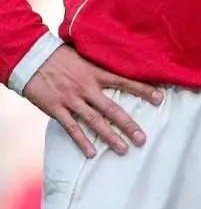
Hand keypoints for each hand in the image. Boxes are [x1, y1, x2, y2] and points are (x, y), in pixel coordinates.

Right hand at [23, 45, 162, 157]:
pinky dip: (82, 141)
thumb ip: (100, 63)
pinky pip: (71, 128)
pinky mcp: (56, 109)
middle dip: (128, 124)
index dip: (143, 89)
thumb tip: (119, 61)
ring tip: (124, 149)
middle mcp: (87, 87)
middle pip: (112, 108)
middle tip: (143, 138)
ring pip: (94, 121)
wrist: (32, 58)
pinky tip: (92, 153)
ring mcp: (71, 100)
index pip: (124, 81)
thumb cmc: (60, 55)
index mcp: (96, 72)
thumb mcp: (84, 55)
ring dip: (110, 136)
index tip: (160, 98)